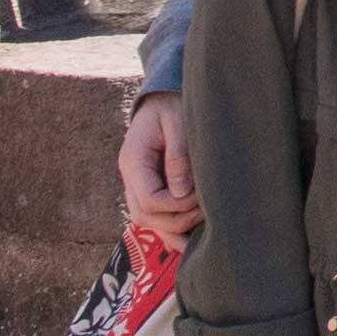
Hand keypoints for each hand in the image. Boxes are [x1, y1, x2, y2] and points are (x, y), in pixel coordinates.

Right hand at [118, 92, 199, 244]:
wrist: (163, 97)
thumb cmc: (173, 104)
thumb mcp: (178, 121)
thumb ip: (178, 157)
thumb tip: (181, 194)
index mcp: (133, 160)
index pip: (149, 200)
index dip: (176, 206)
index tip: (200, 197)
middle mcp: (131, 177)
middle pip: (145, 217)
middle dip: (177, 220)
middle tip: (206, 210)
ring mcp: (137, 185)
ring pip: (148, 222)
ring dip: (175, 229)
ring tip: (204, 225)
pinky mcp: (150, 188)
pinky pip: (156, 217)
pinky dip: (172, 228)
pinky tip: (193, 239)